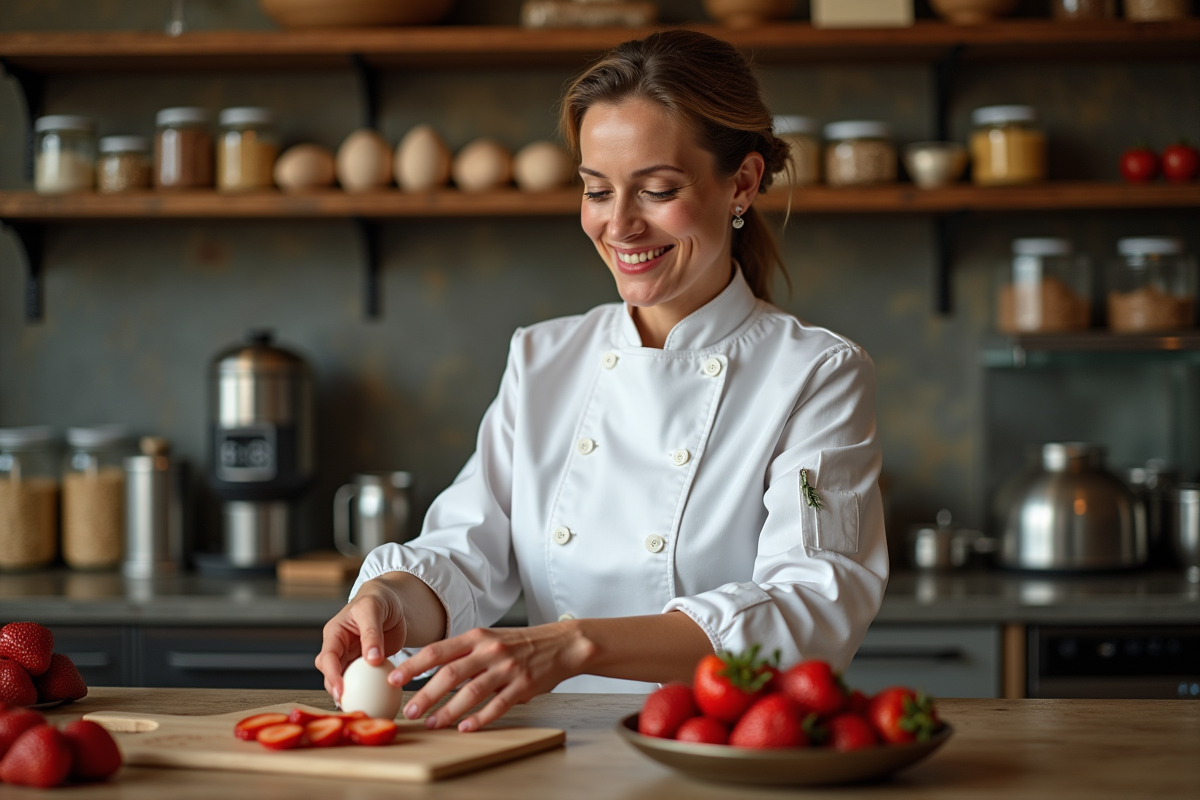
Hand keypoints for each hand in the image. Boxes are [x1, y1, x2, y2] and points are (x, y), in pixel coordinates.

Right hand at [314, 577, 408, 704]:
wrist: (393, 602)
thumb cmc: (378, 601)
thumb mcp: (372, 610)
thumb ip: (371, 633)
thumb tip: (372, 660)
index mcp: (334, 634)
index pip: (327, 658)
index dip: (332, 676)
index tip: (341, 691)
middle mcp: (339, 648)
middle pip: (331, 674)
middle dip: (336, 691)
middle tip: (349, 705)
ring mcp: (351, 658)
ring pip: (345, 680)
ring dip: (351, 694)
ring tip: (361, 710)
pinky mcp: (365, 666)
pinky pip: (364, 681)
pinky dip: (367, 691)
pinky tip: (376, 703)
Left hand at [390, 622, 595, 732]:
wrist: (560, 644)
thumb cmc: (520, 643)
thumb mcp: (489, 638)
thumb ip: (463, 651)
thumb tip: (428, 669)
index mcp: (477, 636)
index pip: (438, 650)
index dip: (413, 665)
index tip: (393, 678)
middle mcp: (489, 650)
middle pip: (450, 674)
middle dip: (425, 694)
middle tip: (410, 711)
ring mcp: (507, 668)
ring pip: (471, 692)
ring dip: (449, 711)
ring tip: (433, 723)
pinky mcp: (523, 686)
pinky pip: (497, 705)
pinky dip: (480, 718)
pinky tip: (466, 727)